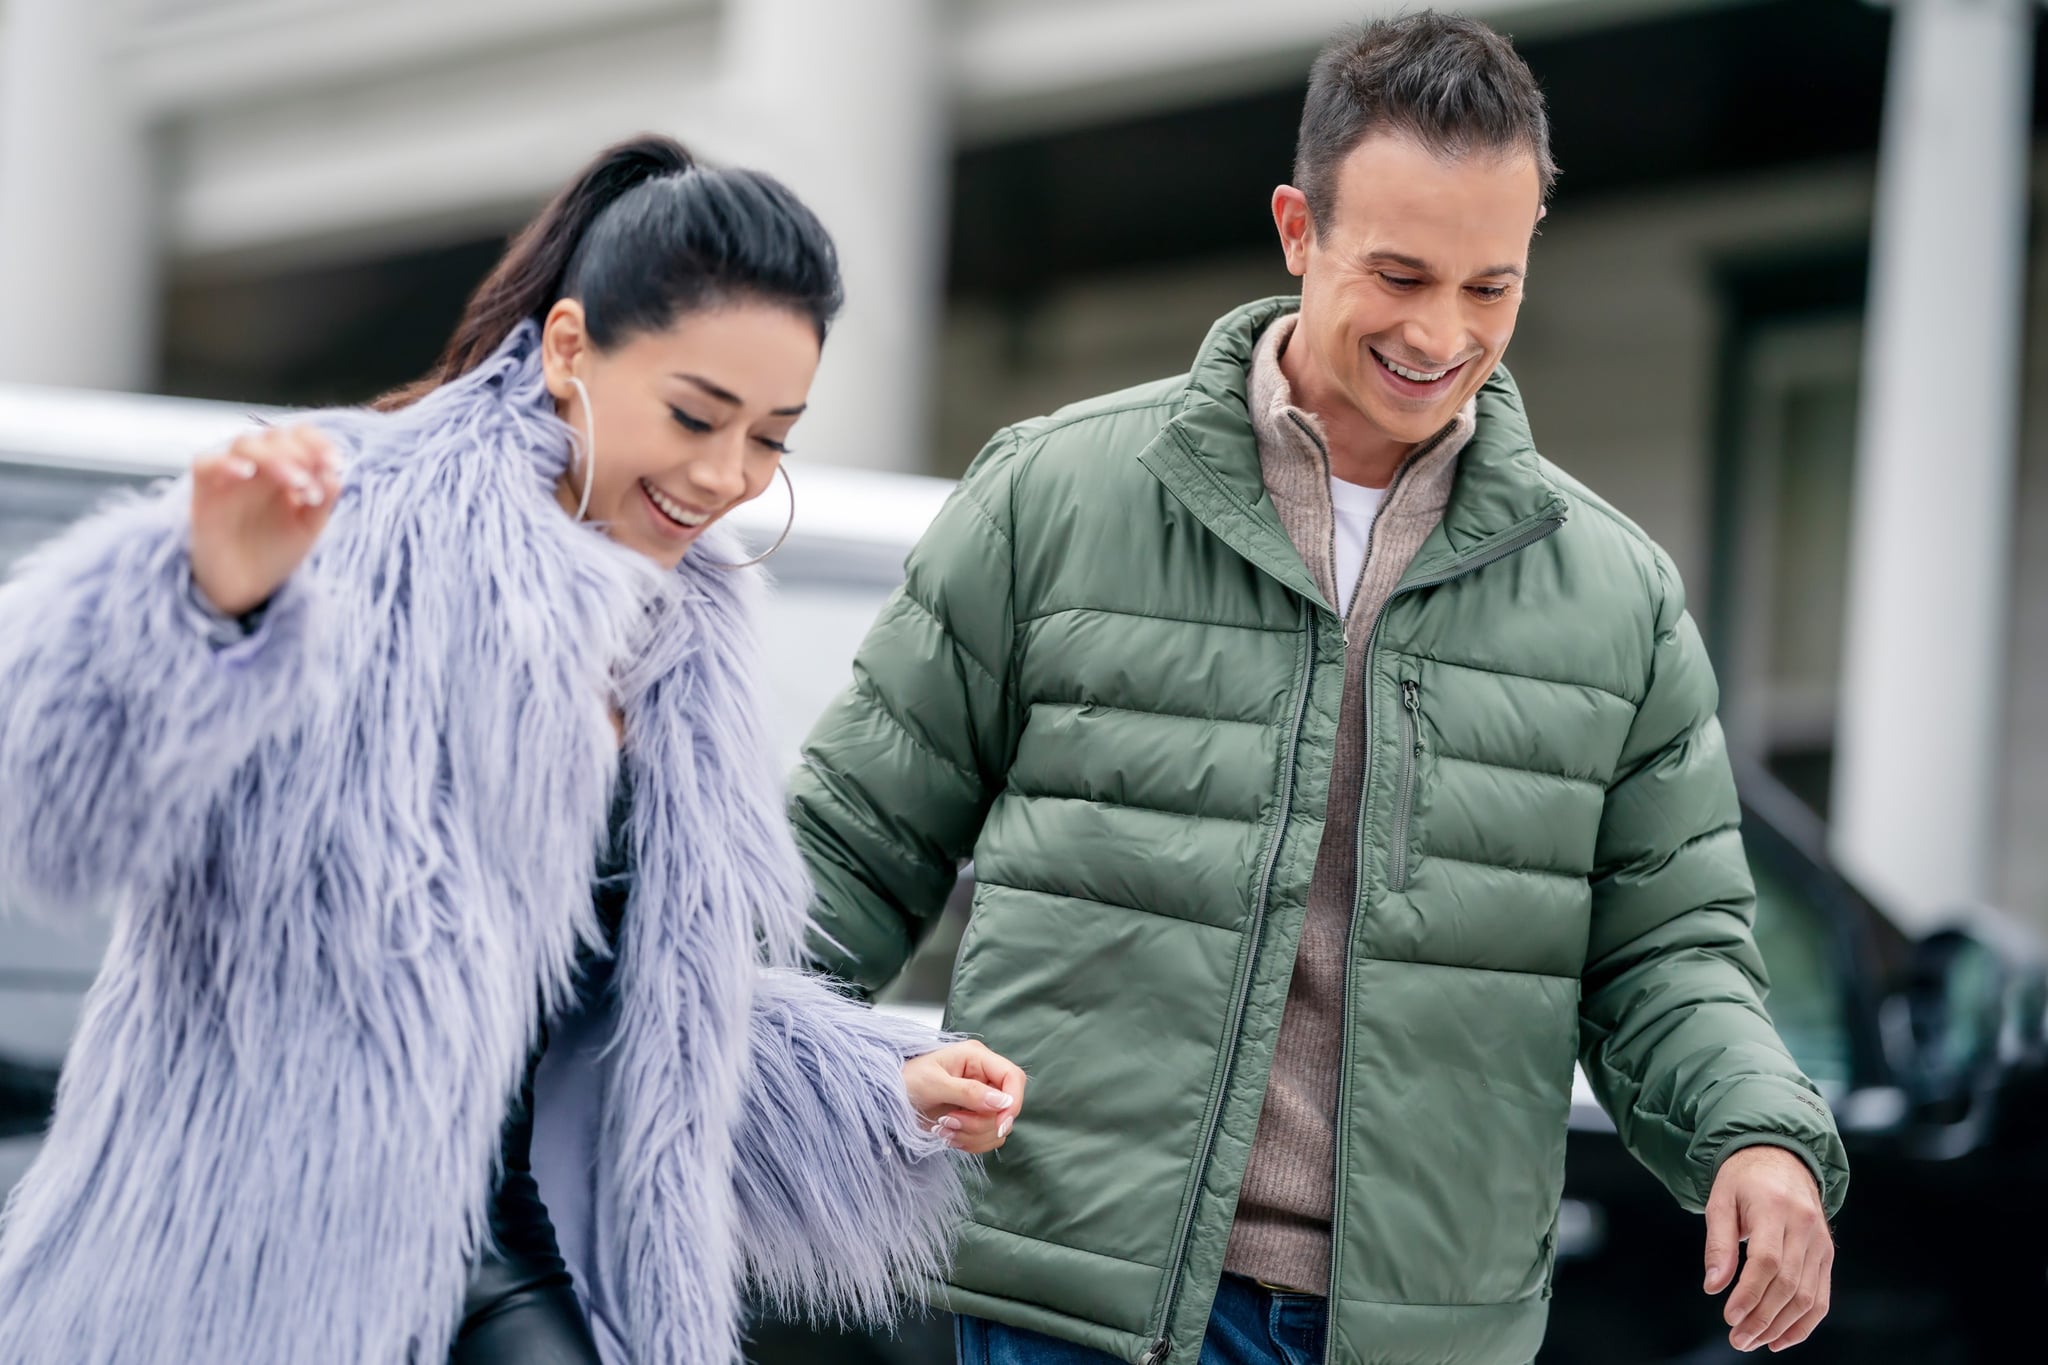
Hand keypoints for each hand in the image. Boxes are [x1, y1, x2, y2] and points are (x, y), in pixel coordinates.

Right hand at [190, 425, 341, 616]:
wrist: (244, 587)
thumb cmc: (275, 552)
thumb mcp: (309, 527)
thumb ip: (324, 499)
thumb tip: (333, 472)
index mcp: (286, 469)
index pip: (299, 436)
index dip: (318, 442)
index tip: (335, 463)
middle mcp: (258, 468)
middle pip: (274, 436)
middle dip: (299, 454)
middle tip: (310, 485)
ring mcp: (230, 477)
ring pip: (244, 444)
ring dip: (273, 457)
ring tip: (295, 483)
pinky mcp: (204, 493)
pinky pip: (205, 463)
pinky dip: (225, 462)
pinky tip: (246, 473)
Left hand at [901, 1040, 1026, 1155]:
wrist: (889, 1100)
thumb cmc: (906, 1081)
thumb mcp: (934, 1084)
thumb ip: (969, 1092)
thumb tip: (1003, 1102)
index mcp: (977, 1059)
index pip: (1013, 1077)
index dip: (1013, 1102)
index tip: (1000, 1124)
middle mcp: (984, 1078)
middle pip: (1007, 1108)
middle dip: (980, 1123)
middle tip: (949, 1121)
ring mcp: (981, 1100)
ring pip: (998, 1127)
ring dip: (972, 1135)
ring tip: (944, 1128)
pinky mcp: (974, 1118)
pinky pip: (987, 1138)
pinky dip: (969, 1143)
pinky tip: (948, 1136)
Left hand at [1703, 1145, 1832, 1352]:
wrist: (1781, 1159)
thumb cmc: (1744, 1181)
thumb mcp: (1720, 1200)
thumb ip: (1717, 1243)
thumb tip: (1712, 1286)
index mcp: (1775, 1208)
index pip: (1767, 1261)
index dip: (1749, 1293)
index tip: (1730, 1317)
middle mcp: (1805, 1226)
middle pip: (1788, 1284)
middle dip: (1762, 1318)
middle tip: (1737, 1339)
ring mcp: (1821, 1243)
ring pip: (1808, 1296)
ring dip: (1781, 1326)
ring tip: (1753, 1341)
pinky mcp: (1827, 1255)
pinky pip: (1822, 1298)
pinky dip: (1804, 1324)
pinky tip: (1780, 1339)